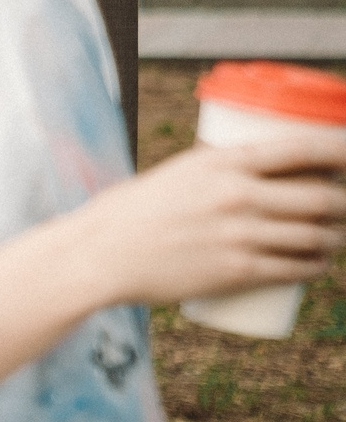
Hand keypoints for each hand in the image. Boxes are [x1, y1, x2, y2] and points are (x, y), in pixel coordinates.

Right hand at [63, 131, 345, 306]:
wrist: (101, 254)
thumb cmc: (134, 211)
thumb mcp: (179, 174)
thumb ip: (220, 173)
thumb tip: (260, 175)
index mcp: (222, 163)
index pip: (302, 150)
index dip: (341, 151)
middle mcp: (238, 196)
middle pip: (322, 198)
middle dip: (345, 204)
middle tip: (343, 206)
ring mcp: (241, 236)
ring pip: (316, 236)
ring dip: (338, 237)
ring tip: (336, 236)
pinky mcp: (238, 271)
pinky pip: (296, 269)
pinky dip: (318, 266)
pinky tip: (321, 263)